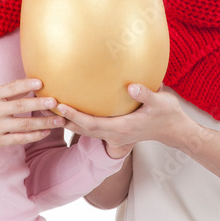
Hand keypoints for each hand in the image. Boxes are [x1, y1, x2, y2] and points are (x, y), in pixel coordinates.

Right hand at [0, 78, 63, 147]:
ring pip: (23, 125)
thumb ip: (11, 90)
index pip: (11, 88)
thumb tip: (33, 84)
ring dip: (43, 122)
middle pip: (20, 107)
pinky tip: (46, 132)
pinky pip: (19, 139)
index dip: (26, 85)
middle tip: (55, 102)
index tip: (41, 82)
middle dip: (39, 105)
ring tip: (59, 120)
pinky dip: (34, 136)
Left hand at [56, 84, 187, 153]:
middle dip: (63, 120)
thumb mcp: (160, 101)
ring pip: (85, 130)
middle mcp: (115, 134)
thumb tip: (131, 86)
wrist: (175, 130)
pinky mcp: (115, 131)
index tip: (60, 106)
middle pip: (82, 130)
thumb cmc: (167, 114)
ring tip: (50, 109)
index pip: (92, 124)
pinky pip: (92, 127)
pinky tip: (71, 110)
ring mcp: (114, 135)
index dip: (75, 116)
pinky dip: (79, 121)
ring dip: (68, 122)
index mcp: (122, 128)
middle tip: (44, 107)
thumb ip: (145, 94)